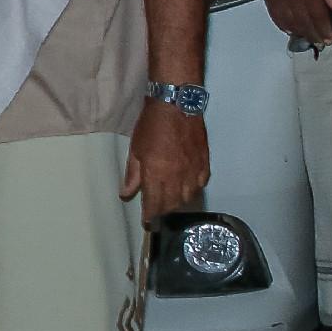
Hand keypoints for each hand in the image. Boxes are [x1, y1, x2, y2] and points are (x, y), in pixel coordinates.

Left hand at [122, 97, 209, 226]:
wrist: (177, 106)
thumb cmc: (151, 126)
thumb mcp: (135, 150)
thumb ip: (133, 175)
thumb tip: (126, 194)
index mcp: (156, 174)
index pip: (154, 204)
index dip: (150, 217)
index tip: (147, 224)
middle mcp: (177, 177)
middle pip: (172, 204)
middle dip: (163, 211)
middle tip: (156, 212)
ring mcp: (193, 172)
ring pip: (187, 197)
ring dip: (177, 202)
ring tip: (169, 201)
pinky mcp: (205, 164)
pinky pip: (200, 185)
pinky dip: (192, 190)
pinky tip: (186, 187)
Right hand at [258, 0, 331, 44]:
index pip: (317, 17)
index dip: (324, 30)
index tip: (330, 40)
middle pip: (302, 22)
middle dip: (312, 34)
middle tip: (321, 43)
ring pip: (288, 22)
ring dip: (298, 32)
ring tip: (307, 38)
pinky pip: (275, 15)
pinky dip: (282, 25)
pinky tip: (288, 29)